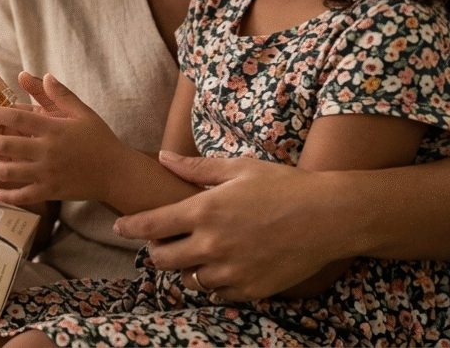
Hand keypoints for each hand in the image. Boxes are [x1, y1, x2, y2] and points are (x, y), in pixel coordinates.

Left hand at [0, 72, 131, 205]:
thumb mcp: (82, 112)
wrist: (116, 173)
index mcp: (54, 129)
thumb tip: (40, 75)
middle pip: (7, 145)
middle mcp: (47, 152)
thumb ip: (60, 95)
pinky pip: (24, 196)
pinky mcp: (50, 192)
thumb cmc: (99, 139)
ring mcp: (47, 174)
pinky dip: (8, 196)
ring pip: (10, 172)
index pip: (18, 117)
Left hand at [111, 152, 342, 301]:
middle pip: (163, 259)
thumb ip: (195, 168)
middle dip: (156, 251)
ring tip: (197, 253)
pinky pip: (218, 293)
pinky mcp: (250, 289)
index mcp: (204, 211)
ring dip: (186, 267)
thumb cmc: (284, 186)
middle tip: (161, 243)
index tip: (120, 227)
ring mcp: (231, 271)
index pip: (151, 224)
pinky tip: (223, 266)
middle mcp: (212, 245)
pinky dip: (214, 282)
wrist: (329, 217)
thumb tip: (162, 157)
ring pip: (189, 279)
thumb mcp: (238, 168)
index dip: (130, 227)